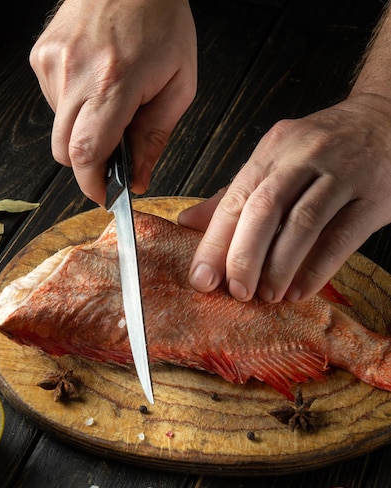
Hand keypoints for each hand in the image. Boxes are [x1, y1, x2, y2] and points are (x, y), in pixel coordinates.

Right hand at [30, 0, 196, 204]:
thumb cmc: (162, 22)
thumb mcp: (179, 85)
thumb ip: (155, 138)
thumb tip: (136, 179)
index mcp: (114, 82)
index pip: (86, 153)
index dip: (93, 184)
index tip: (106, 195)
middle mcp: (76, 72)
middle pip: (65, 151)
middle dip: (89, 165)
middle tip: (115, 155)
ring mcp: (54, 62)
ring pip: (58, 130)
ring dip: (83, 133)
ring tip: (110, 105)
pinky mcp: (42, 56)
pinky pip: (53, 104)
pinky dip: (74, 109)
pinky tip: (95, 86)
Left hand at [178, 93, 390, 301]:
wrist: (386, 120)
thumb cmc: (323, 149)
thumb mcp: (276, 160)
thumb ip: (234, 194)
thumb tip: (187, 223)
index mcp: (272, 150)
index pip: (236, 198)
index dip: (215, 243)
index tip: (201, 279)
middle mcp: (304, 156)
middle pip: (265, 209)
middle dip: (244, 257)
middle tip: (237, 292)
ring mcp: (341, 174)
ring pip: (303, 223)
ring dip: (279, 267)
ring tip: (267, 296)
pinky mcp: (372, 196)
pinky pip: (341, 237)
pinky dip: (316, 269)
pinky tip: (299, 291)